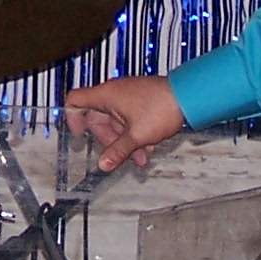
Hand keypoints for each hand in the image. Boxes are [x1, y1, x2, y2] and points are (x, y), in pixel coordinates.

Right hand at [62, 75, 186, 172]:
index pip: (75, 100)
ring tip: (141, 157)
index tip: (80, 135)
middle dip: (109, 140)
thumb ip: (117, 151)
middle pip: (97, 118)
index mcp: (106, 95)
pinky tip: (148, 148)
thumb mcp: (137, 136)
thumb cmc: (161, 108)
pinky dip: (135, 134)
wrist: (188, 96)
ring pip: (116, 122)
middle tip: (120, 156)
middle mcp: (114, 94)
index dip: (72, 118)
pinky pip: (129, 120)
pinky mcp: (139, 100)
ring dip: (125, 141)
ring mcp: (127, 96)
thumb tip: (103, 165)